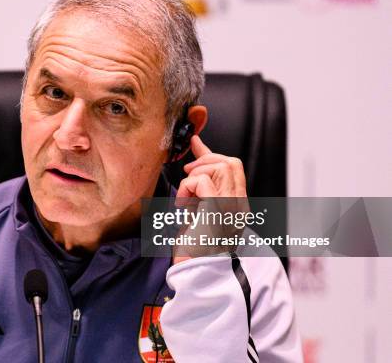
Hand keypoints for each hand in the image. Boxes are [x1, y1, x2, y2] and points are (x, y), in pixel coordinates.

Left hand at [173, 135, 248, 263]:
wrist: (195, 275)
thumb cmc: (195, 247)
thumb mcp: (198, 210)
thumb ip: (201, 186)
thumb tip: (193, 163)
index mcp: (237, 206)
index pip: (234, 167)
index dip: (212, 153)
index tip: (195, 145)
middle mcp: (239, 206)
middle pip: (230, 162)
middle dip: (205, 160)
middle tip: (187, 178)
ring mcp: (230, 208)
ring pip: (219, 167)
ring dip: (195, 176)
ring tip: (186, 199)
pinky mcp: (216, 212)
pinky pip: (202, 182)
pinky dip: (186, 188)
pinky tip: (183, 206)